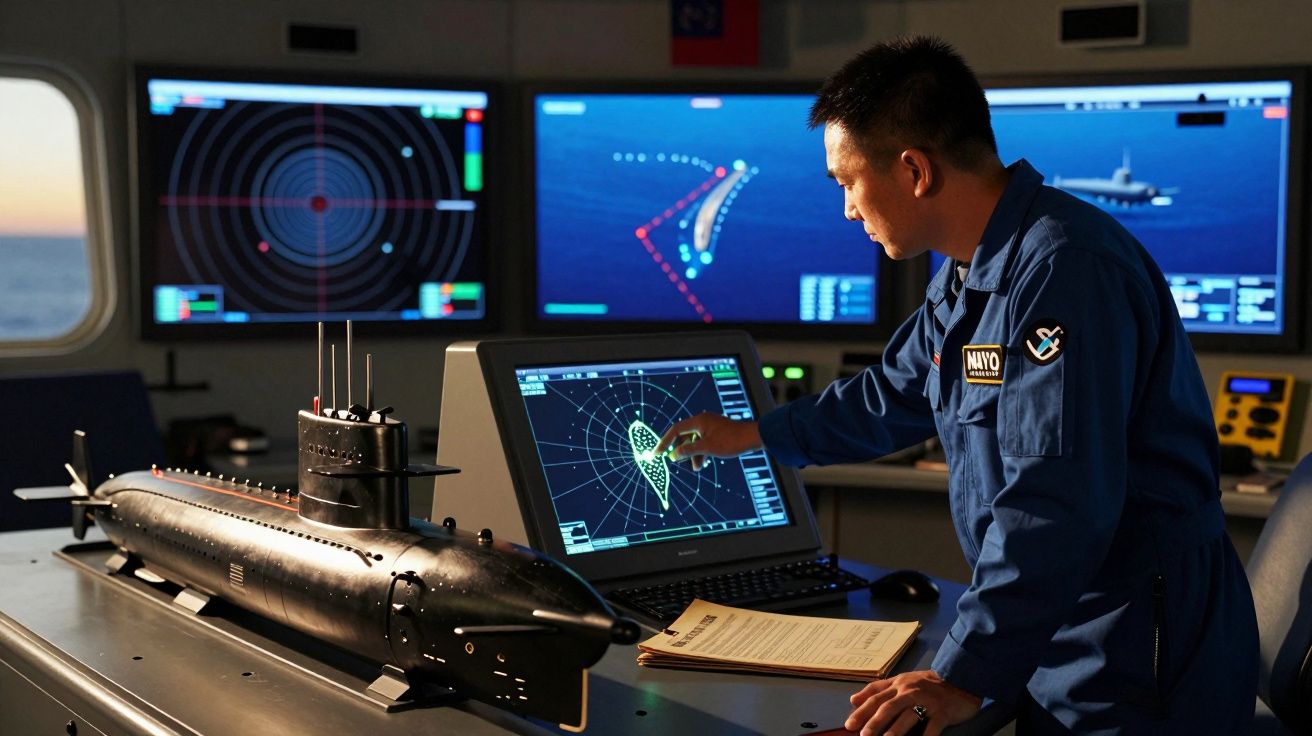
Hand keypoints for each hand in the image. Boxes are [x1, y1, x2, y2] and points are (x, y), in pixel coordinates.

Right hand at [655, 413, 761, 470]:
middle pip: (684, 435)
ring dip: (692, 454)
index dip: (664, 442)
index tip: (657, 454)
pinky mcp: (717, 432)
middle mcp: (703, 421)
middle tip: (674, 461)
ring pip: (695, 440)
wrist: (753, 438)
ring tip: (696, 468)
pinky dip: (701, 452)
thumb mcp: (707, 448)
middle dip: (680, 449)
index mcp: (699, 421)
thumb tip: (672, 455)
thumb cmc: (731, 441)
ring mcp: (710, 426)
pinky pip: (703, 441)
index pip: (675, 430)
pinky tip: (702, 464)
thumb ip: (688, 451)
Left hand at [844, 670, 980, 735]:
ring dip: (895, 731)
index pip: (876, 697)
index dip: (862, 710)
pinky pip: (933, 727)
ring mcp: (927, 701)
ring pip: (908, 716)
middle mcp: (910, 691)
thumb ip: (878, 689)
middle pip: (888, 707)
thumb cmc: (929, 683)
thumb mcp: (902, 680)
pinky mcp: (943, 712)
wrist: (961, 677)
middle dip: (874, 722)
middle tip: (863, 735)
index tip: (849, 724)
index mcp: (899, 684)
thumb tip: (853, 699)